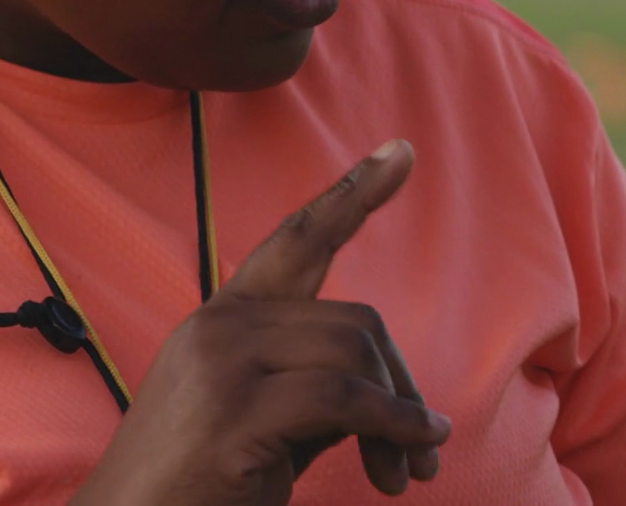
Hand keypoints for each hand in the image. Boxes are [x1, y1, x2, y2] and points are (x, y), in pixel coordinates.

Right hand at [72, 140, 445, 505]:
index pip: (296, 239)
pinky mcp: (235, 414)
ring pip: (355, 354)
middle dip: (401, 382)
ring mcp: (223, 365)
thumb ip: (316, 384)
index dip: (354, 193)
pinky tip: (411, 454)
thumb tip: (392, 389)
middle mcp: (220, 326)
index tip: (403, 151)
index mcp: (224, 317)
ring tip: (413, 467)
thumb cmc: (200, 483)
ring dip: (401, 414)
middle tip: (425, 444)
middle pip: (356, 320)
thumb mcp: (264, 418)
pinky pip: (345, 399)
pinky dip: (394, 425)